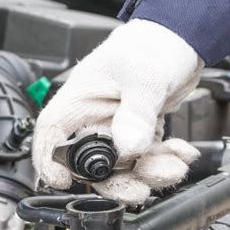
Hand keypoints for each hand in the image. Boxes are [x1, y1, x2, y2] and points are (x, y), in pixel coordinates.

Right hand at [33, 19, 203, 205]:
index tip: (63, 181)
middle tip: (139, 188)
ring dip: (148, 174)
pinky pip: (145, 160)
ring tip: (173, 165)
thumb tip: (128, 146)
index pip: (51, 134)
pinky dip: (165, 162)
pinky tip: (180, 153)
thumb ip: (136, 112)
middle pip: (90, 165)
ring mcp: (115, 131)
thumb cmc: (150, 46)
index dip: (49, 162)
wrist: (177, 41)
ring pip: (122, 168)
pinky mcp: (136, 135)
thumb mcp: (143, 76)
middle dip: (116, 182)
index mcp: (79, 101)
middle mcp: (92, 121)